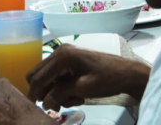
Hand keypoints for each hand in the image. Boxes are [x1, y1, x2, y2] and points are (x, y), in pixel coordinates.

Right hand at [27, 45, 150, 110]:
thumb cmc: (107, 79)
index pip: (39, 77)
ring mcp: (64, 56)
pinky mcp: (69, 61)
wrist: (127, 74)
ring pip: (47, 78)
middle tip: (56, 105)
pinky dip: (62, 88)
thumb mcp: (82, 89)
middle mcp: (59, 52)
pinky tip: (77, 95)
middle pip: (38, 75)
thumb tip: (44, 104)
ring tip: (74, 100)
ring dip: (55, 92)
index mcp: (62, 56)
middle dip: (44, 92)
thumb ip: (59, 94)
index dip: (34, 94)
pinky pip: (56, 77)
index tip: (33, 108)